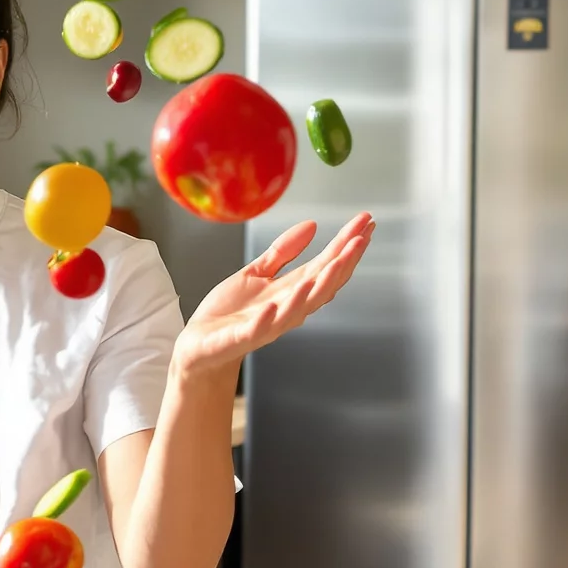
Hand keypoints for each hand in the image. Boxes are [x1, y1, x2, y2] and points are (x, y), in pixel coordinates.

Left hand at [172, 212, 373, 382]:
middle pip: (322, 284)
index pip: (324, 265)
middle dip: (343, 262)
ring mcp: (268, 324)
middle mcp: (287, 308)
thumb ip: (283, 252)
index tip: (365, 222)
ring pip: (299, 308)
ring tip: (333, 264)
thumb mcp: (256, 273)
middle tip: (361, 238)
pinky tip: (274, 306)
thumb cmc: (230, 311)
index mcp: (291, 291)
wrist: (201, 345)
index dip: (345, 245)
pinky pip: (259, 329)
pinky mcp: (242, 337)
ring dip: (317, 287)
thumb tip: (312, 225)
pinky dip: (269, 319)